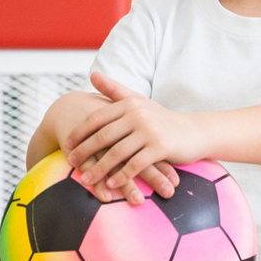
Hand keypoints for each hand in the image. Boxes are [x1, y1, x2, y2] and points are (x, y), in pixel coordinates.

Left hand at [62, 75, 194, 201]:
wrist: (194, 132)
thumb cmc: (162, 119)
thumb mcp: (138, 101)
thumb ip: (114, 90)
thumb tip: (93, 75)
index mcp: (129, 104)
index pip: (97, 118)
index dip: (79, 132)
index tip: (66, 145)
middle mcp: (137, 115)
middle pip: (103, 136)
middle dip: (84, 152)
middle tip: (70, 163)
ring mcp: (149, 131)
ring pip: (116, 153)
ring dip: (99, 169)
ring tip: (85, 180)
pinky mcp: (160, 147)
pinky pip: (135, 165)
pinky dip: (121, 176)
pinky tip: (110, 185)